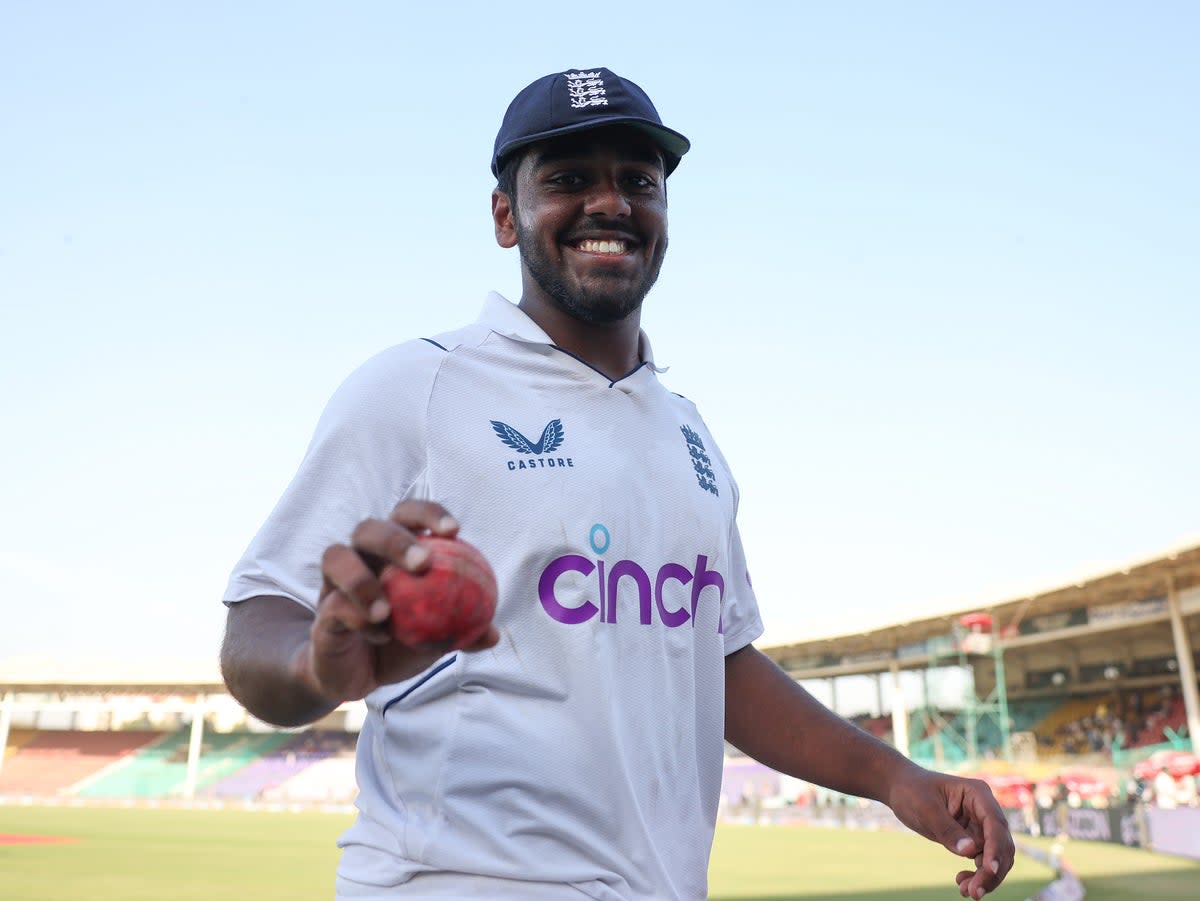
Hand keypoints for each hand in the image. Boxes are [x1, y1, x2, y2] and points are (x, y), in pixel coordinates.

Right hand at [304, 500, 500, 702]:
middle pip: (369, 528)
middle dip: (396, 540)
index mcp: (390, 551)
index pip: (407, 515)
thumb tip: (493, 633)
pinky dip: (357, 618)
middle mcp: (359, 556)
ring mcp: (334, 582)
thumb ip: (463, 632)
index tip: (454, 530)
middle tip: (423, 564)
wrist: (356, 674)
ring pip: (336, 556)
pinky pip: (332, 605)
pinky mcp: (321, 611)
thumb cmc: (400, 642)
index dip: (428, 514)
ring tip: (387, 611)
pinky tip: (380, 634)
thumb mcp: (436, 638)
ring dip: (362, 579)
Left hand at [886, 766, 1014, 898]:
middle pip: (1000, 845)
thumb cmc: (912, 791)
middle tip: (975, 892)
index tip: (990, 870)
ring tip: (966, 891)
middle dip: (991, 870)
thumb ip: (947, 829)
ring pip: (994, 857)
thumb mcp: (925, 808)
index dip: (996, 848)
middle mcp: (985, 810)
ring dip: (985, 877)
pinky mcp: (973, 838)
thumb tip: (969, 851)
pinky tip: (962, 883)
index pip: (995, 824)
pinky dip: (977, 875)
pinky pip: (982, 861)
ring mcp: (980, 825)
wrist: (900, 790)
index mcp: (978, 794)